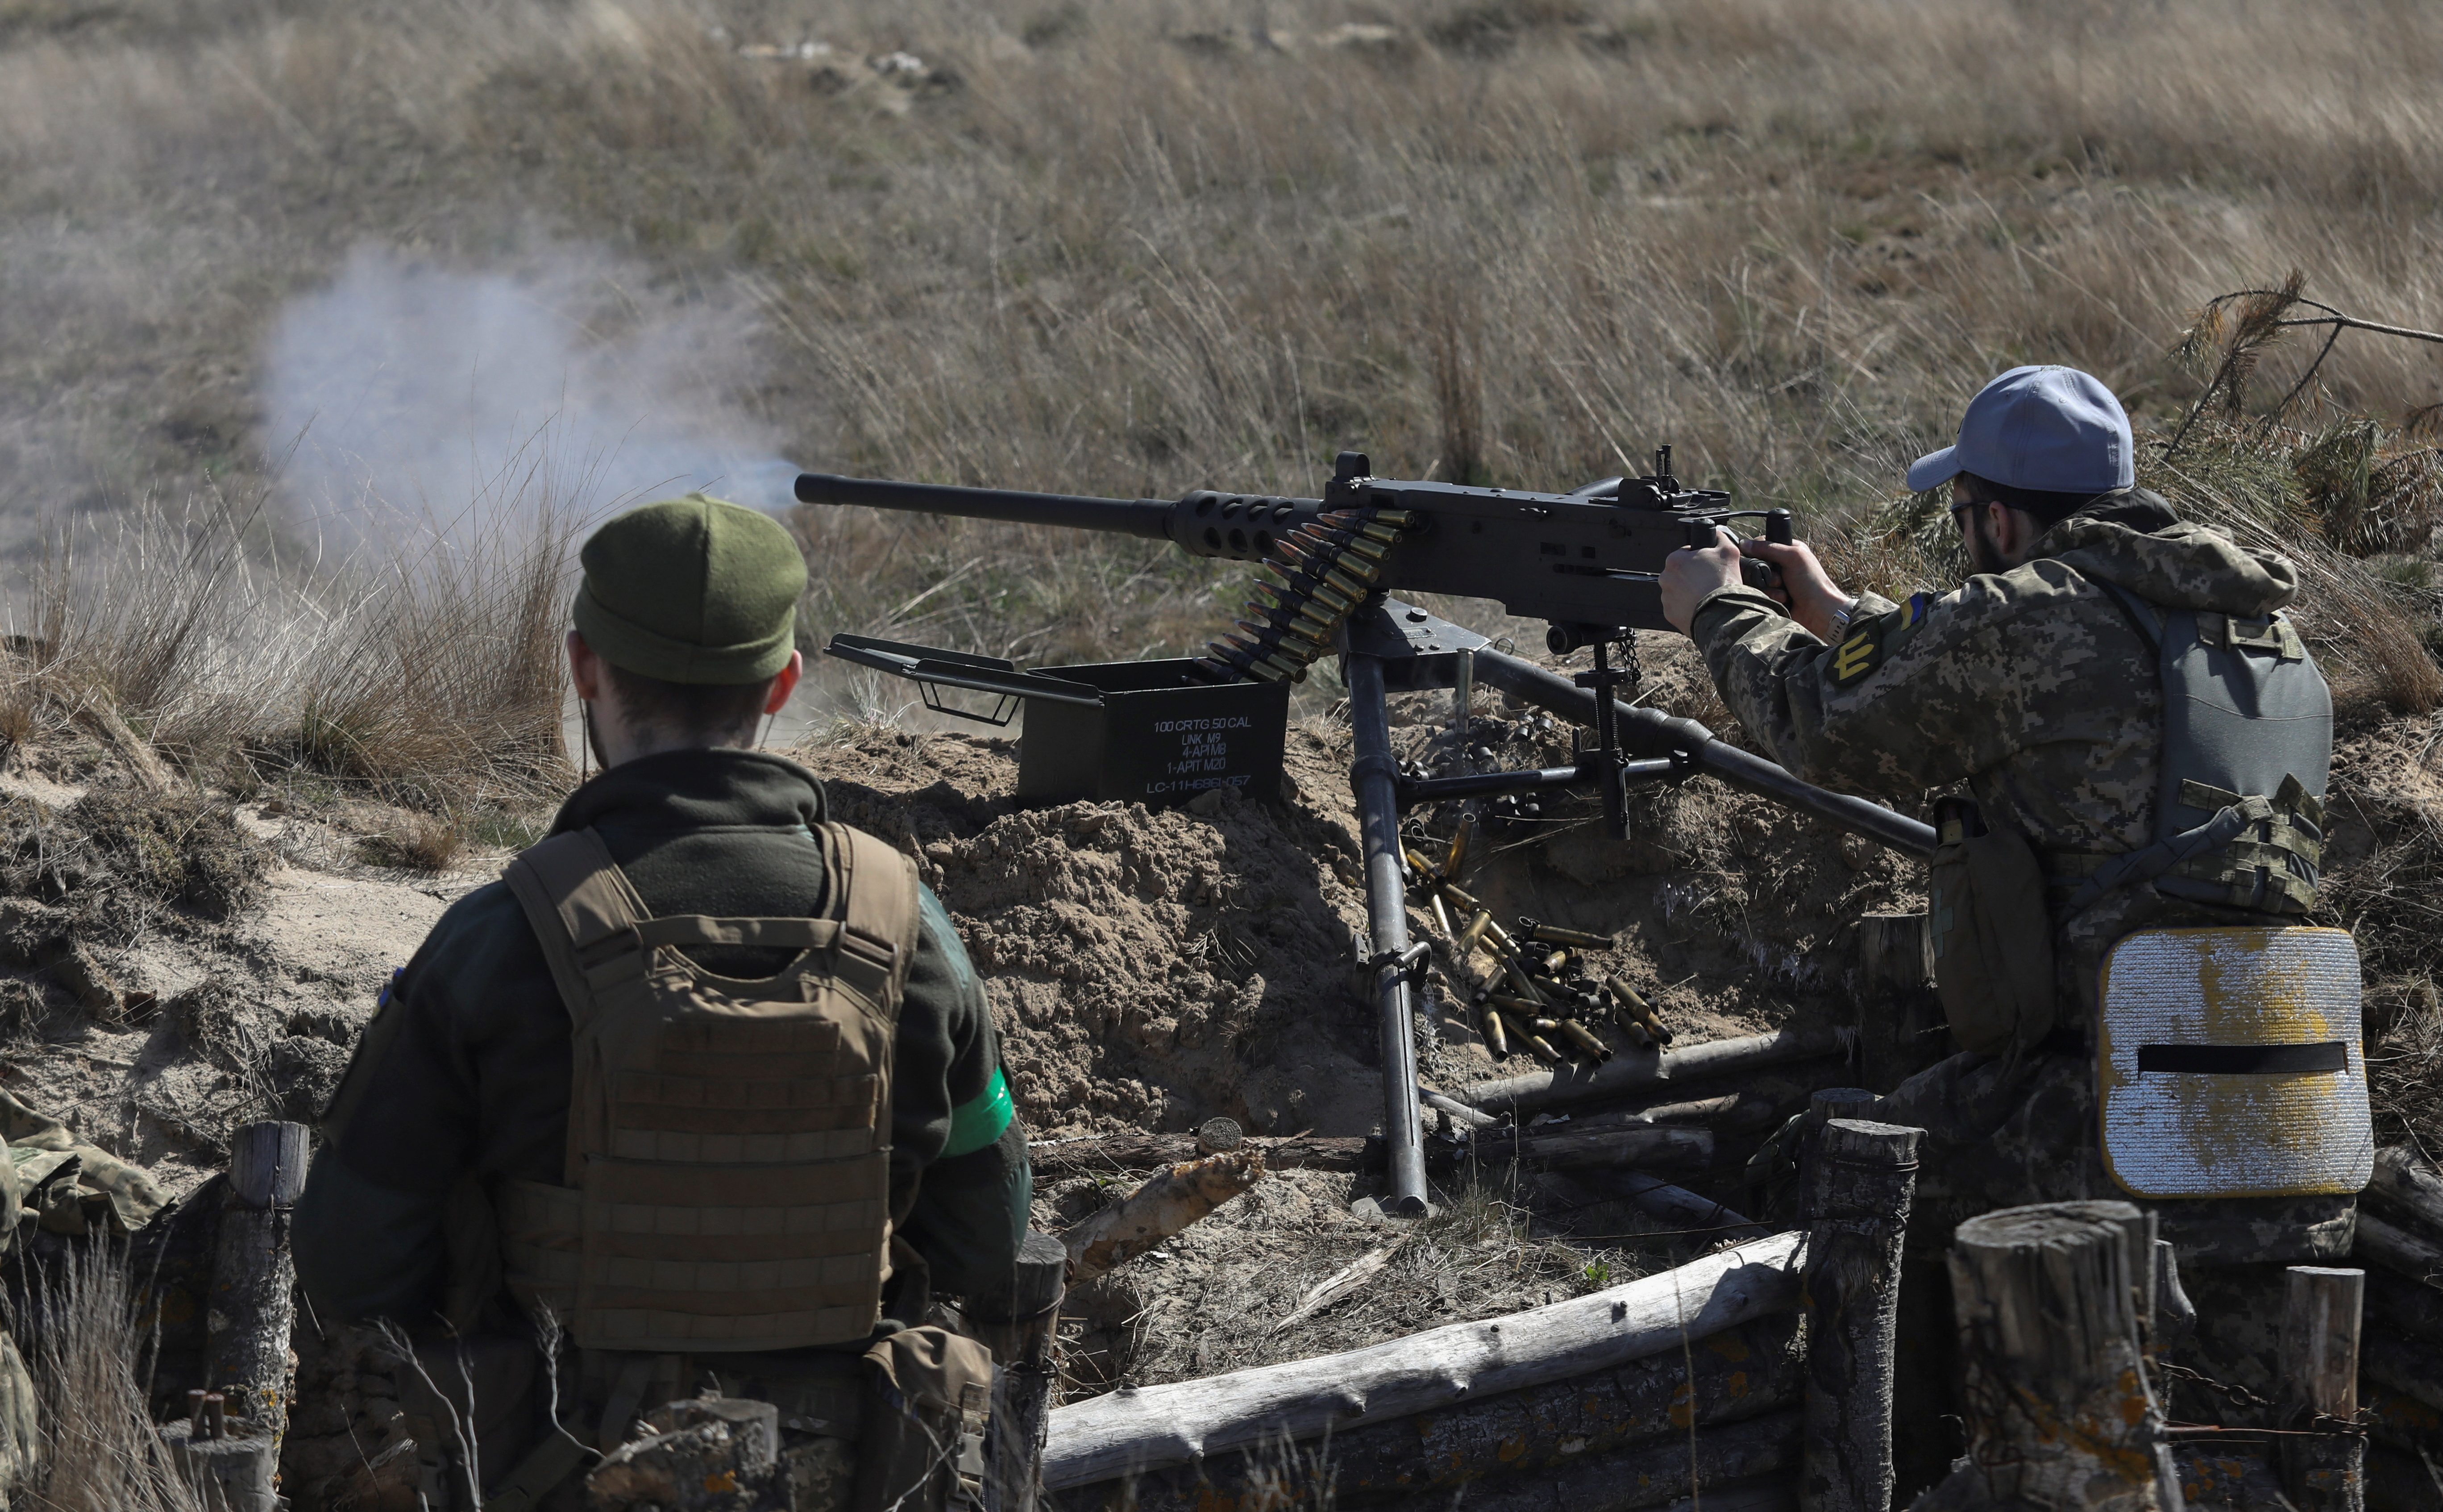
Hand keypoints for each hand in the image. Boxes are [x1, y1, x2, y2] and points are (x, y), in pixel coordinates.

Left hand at [1659, 529, 1744, 634]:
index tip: (1708, 566)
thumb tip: (1715, 533)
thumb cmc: (1723, 582)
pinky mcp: (1669, 613)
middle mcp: (1665, 578)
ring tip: (1705, 594)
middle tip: (1708, 581)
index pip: (1685, 554)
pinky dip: (1686, 606)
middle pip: (1680, 573)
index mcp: (1675, 560)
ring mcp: (1666, 597)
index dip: (1699, 559)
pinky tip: (1699, 605)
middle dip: (1692, 576)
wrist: (1722, 613)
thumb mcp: (1728, 551)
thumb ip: (1719, 537)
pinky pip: (1677, 607)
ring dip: (1688, 591)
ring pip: (1677, 590)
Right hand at [1735, 538, 1849, 641]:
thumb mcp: (1792, 558)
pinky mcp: (1772, 596)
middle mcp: (1781, 564)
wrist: (1818, 612)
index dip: (1757, 551)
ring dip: (1768, 586)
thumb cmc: (1811, 582)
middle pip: (1756, 563)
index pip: (1762, 544)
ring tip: (1782, 591)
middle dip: (1764, 573)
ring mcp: (1776, 581)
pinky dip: (1770, 596)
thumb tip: (1744, 544)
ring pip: (1756, 580)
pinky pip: (1760, 593)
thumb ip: (1769, 548)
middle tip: (1779, 579)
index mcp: (1788, 550)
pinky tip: (1782, 599)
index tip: (1760, 559)